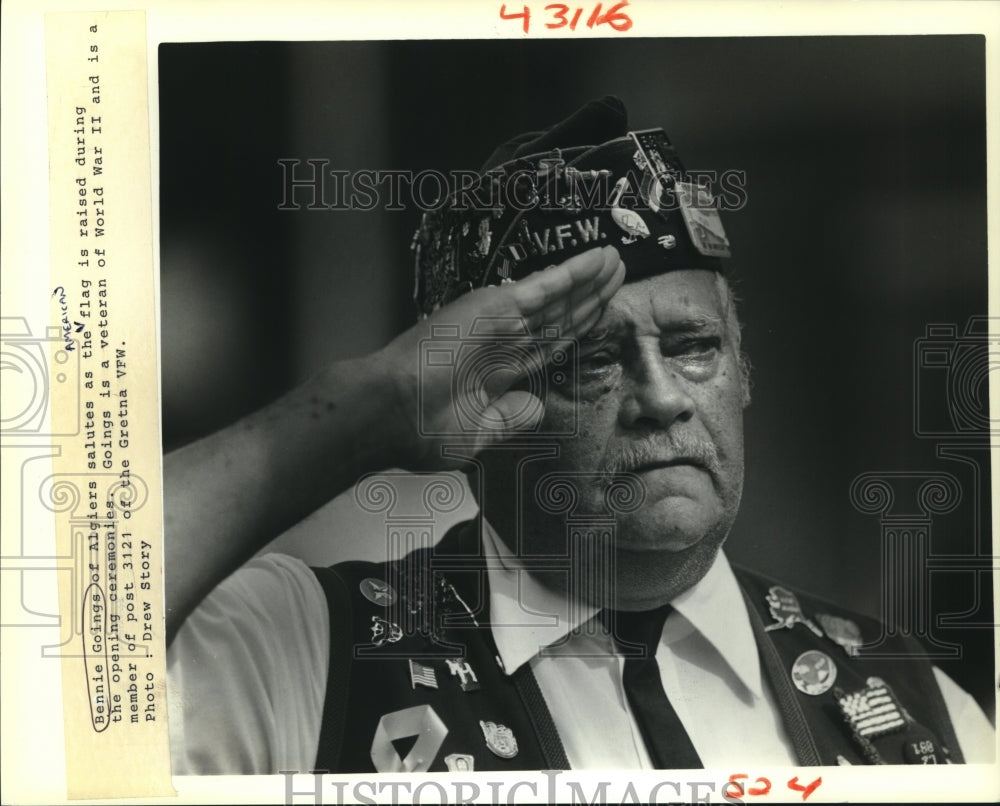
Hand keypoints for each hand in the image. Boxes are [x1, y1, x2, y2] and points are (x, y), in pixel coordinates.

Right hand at [381, 246, 624, 469]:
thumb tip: (536, 405)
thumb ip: (512, 417)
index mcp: (498, 369)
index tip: (600, 313)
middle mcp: (502, 340)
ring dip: (588, 278)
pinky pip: (544, 287)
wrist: (393, 415)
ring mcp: (500, 321)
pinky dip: (572, 272)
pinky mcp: (496, 307)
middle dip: (590, 297)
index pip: (549, 343)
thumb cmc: (421, 428)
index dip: (577, 327)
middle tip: (617, 275)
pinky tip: (596, 260)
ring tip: (615, 260)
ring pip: (557, 296)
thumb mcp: (480, 432)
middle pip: (560, 316)